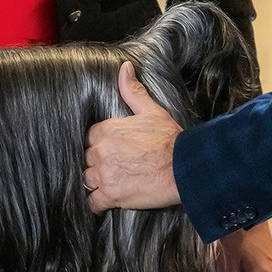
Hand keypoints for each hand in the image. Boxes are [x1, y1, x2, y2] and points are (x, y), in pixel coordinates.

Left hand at [84, 61, 181, 210]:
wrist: (184, 167)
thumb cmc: (168, 139)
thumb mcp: (150, 110)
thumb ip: (132, 90)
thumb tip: (124, 68)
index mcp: (106, 130)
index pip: (90, 137)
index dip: (100, 143)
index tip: (111, 149)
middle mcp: (100, 151)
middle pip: (88, 158)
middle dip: (98, 162)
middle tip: (113, 166)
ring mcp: (104, 174)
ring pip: (88, 179)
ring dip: (97, 181)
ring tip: (110, 182)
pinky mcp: (111, 196)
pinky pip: (93, 202)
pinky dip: (97, 203)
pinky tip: (106, 200)